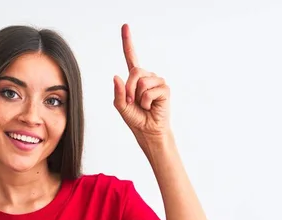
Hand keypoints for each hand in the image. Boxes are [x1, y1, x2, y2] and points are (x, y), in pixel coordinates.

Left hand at [113, 24, 171, 145]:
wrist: (148, 131)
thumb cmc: (136, 118)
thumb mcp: (120, 106)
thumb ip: (117, 93)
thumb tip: (116, 76)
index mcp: (135, 78)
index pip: (131, 57)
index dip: (128, 42)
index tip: (125, 26)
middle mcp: (147, 76)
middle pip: (134, 72)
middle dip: (129, 89)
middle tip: (131, 102)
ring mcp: (157, 81)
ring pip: (141, 82)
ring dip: (137, 97)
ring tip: (143, 105)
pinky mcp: (165, 89)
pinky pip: (149, 91)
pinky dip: (146, 102)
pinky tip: (151, 107)